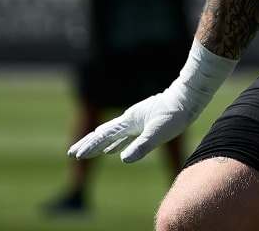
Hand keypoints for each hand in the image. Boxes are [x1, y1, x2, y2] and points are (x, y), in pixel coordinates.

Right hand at [67, 90, 195, 162]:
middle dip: (87, 144)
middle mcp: (128, 120)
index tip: (76, 155)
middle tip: (71, 153)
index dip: (89, 146)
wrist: (188, 99)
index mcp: (128, 121)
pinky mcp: (143, 124)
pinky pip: (123, 137)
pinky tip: (113, 151)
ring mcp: (135, 122)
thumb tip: (123, 159)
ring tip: (87, 152)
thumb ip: (141, 146)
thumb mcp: (158, 134)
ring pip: (111, 135)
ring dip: (98, 144)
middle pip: (102, 133)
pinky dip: (114, 144)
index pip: (103, 136)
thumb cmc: (174, 115)